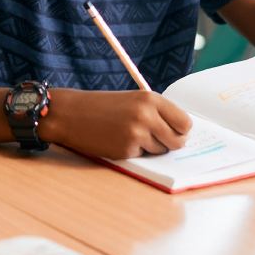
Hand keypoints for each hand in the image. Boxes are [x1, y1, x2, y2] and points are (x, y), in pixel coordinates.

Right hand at [38, 88, 191, 159]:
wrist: (69, 113)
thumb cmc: (101, 107)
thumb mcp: (132, 100)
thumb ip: (156, 113)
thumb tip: (181, 134)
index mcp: (150, 99)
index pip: (185, 123)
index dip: (180, 130)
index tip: (171, 131)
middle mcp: (146, 115)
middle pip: (178, 141)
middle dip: (169, 143)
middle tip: (153, 138)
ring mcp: (136, 133)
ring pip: (161, 151)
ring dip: (149, 148)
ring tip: (128, 135)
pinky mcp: (126, 149)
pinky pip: (142, 156)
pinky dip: (133, 152)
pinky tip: (117, 141)